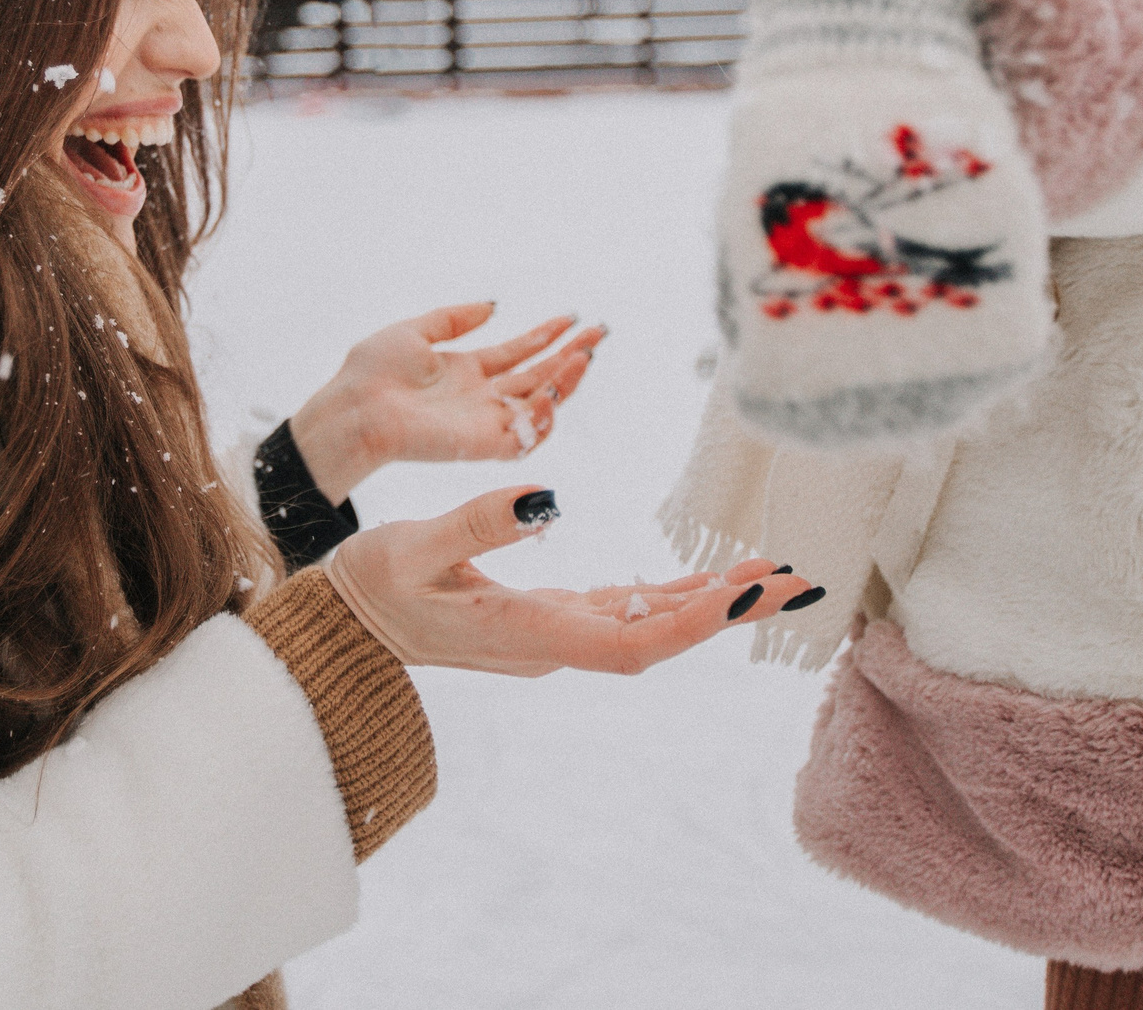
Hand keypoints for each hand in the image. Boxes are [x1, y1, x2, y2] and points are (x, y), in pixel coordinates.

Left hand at [289, 302, 603, 503]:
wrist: (355, 408)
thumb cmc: (371, 373)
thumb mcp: (415, 331)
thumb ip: (454, 318)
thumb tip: (494, 305)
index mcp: (465, 371)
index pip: (517, 353)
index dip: (545, 335)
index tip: (571, 317)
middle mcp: (480, 398)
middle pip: (537, 375)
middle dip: (569, 354)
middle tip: (599, 332)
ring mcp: (483, 422)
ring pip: (539, 403)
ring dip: (566, 380)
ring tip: (585, 354)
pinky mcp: (482, 444)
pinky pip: (526, 436)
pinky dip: (545, 416)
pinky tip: (554, 389)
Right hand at [323, 484, 815, 675]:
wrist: (345, 631)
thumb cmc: (370, 589)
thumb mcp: (409, 546)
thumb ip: (477, 523)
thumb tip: (549, 499)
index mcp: (526, 631)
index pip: (632, 642)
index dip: (695, 623)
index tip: (746, 596)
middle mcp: (552, 642)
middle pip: (659, 636)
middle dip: (728, 610)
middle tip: (796, 578)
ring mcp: (553, 635)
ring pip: (648, 626)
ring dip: (710, 602)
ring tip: (770, 572)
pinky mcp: (547, 619)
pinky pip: (625, 613)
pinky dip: (671, 596)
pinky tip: (706, 580)